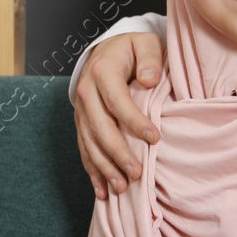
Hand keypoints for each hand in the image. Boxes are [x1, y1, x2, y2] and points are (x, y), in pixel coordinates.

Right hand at [74, 31, 165, 198]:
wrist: (106, 51)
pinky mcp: (81, 124)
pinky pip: (84, 150)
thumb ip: (150, 58)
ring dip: (104, 168)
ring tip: (122, 188)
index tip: (155, 138)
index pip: (117, 101)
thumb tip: (149, 80)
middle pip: (100, 128)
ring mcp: (81, 111)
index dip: (135, 122)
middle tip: (138, 173)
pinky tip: (103, 192)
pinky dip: (93, 172)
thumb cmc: (132, 50)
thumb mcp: (145, 43)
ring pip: (90, 144)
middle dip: (118, 153)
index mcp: (102, 72)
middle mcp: (86, 93)